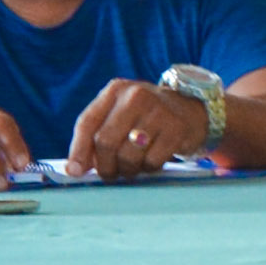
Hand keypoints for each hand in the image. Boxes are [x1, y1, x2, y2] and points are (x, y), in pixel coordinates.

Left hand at [68, 79, 210, 180]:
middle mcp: (135, 96)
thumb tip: (75, 169)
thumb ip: (95, 136)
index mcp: (115, 90)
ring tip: (132, 167)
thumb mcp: (119, 116)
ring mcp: (158, 111)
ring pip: (128, 156)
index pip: (87, 122)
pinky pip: (151, 162)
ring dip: (127, 170)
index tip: (75, 171)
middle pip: (105, 142)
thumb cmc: (145, 117)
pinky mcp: (176, 129)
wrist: (190, 110)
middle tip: (110, 173)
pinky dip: (148, 168)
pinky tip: (151, 160)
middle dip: (104, 165)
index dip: (78, 150)